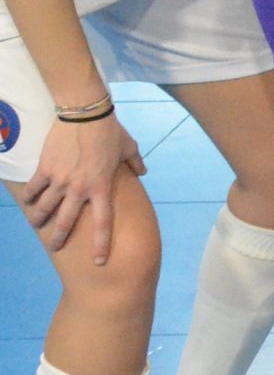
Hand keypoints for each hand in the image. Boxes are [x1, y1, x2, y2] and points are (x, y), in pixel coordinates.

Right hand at [22, 113, 145, 263]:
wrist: (86, 114)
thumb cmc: (110, 130)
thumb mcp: (129, 147)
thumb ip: (136, 162)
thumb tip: (143, 172)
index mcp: (102, 187)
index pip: (103, 222)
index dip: (100, 243)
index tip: (99, 261)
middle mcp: (79, 189)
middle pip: (66, 222)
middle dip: (59, 238)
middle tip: (55, 247)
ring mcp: (60, 180)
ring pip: (45, 208)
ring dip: (39, 219)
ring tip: (37, 224)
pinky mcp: (45, 169)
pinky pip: (34, 189)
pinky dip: (29, 197)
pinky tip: (28, 201)